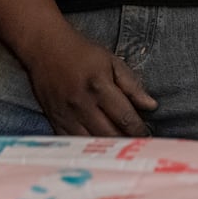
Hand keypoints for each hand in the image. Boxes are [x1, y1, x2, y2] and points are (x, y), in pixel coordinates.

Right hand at [21, 27, 157, 136]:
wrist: (46, 49)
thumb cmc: (82, 53)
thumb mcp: (111, 61)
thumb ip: (132, 85)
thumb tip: (151, 106)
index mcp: (100, 87)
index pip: (125, 117)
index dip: (139, 129)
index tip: (148, 135)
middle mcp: (83, 104)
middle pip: (109, 134)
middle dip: (126, 141)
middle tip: (138, 144)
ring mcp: (67, 115)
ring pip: (91, 142)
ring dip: (109, 147)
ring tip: (121, 149)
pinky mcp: (55, 121)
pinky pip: (73, 142)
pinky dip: (87, 148)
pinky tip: (99, 148)